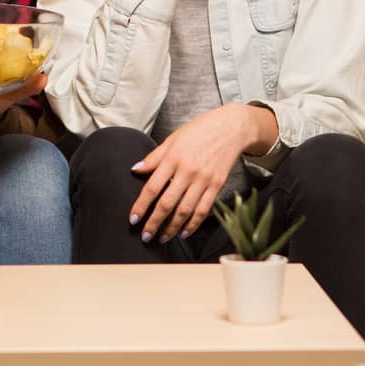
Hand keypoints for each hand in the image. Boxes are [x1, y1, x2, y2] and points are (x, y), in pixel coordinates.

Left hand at [130, 104, 263, 242]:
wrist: (231, 127)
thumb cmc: (200, 130)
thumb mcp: (173, 138)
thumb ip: (154, 157)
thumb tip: (135, 169)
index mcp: (173, 157)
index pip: (152, 187)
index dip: (141, 205)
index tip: (133, 219)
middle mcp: (188, 171)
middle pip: (167, 203)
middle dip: (154, 223)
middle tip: (145, 236)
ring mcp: (204, 180)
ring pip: (185, 210)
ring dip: (172, 228)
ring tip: (162, 238)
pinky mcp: (217, 186)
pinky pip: (204, 210)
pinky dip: (193, 224)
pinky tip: (184, 232)